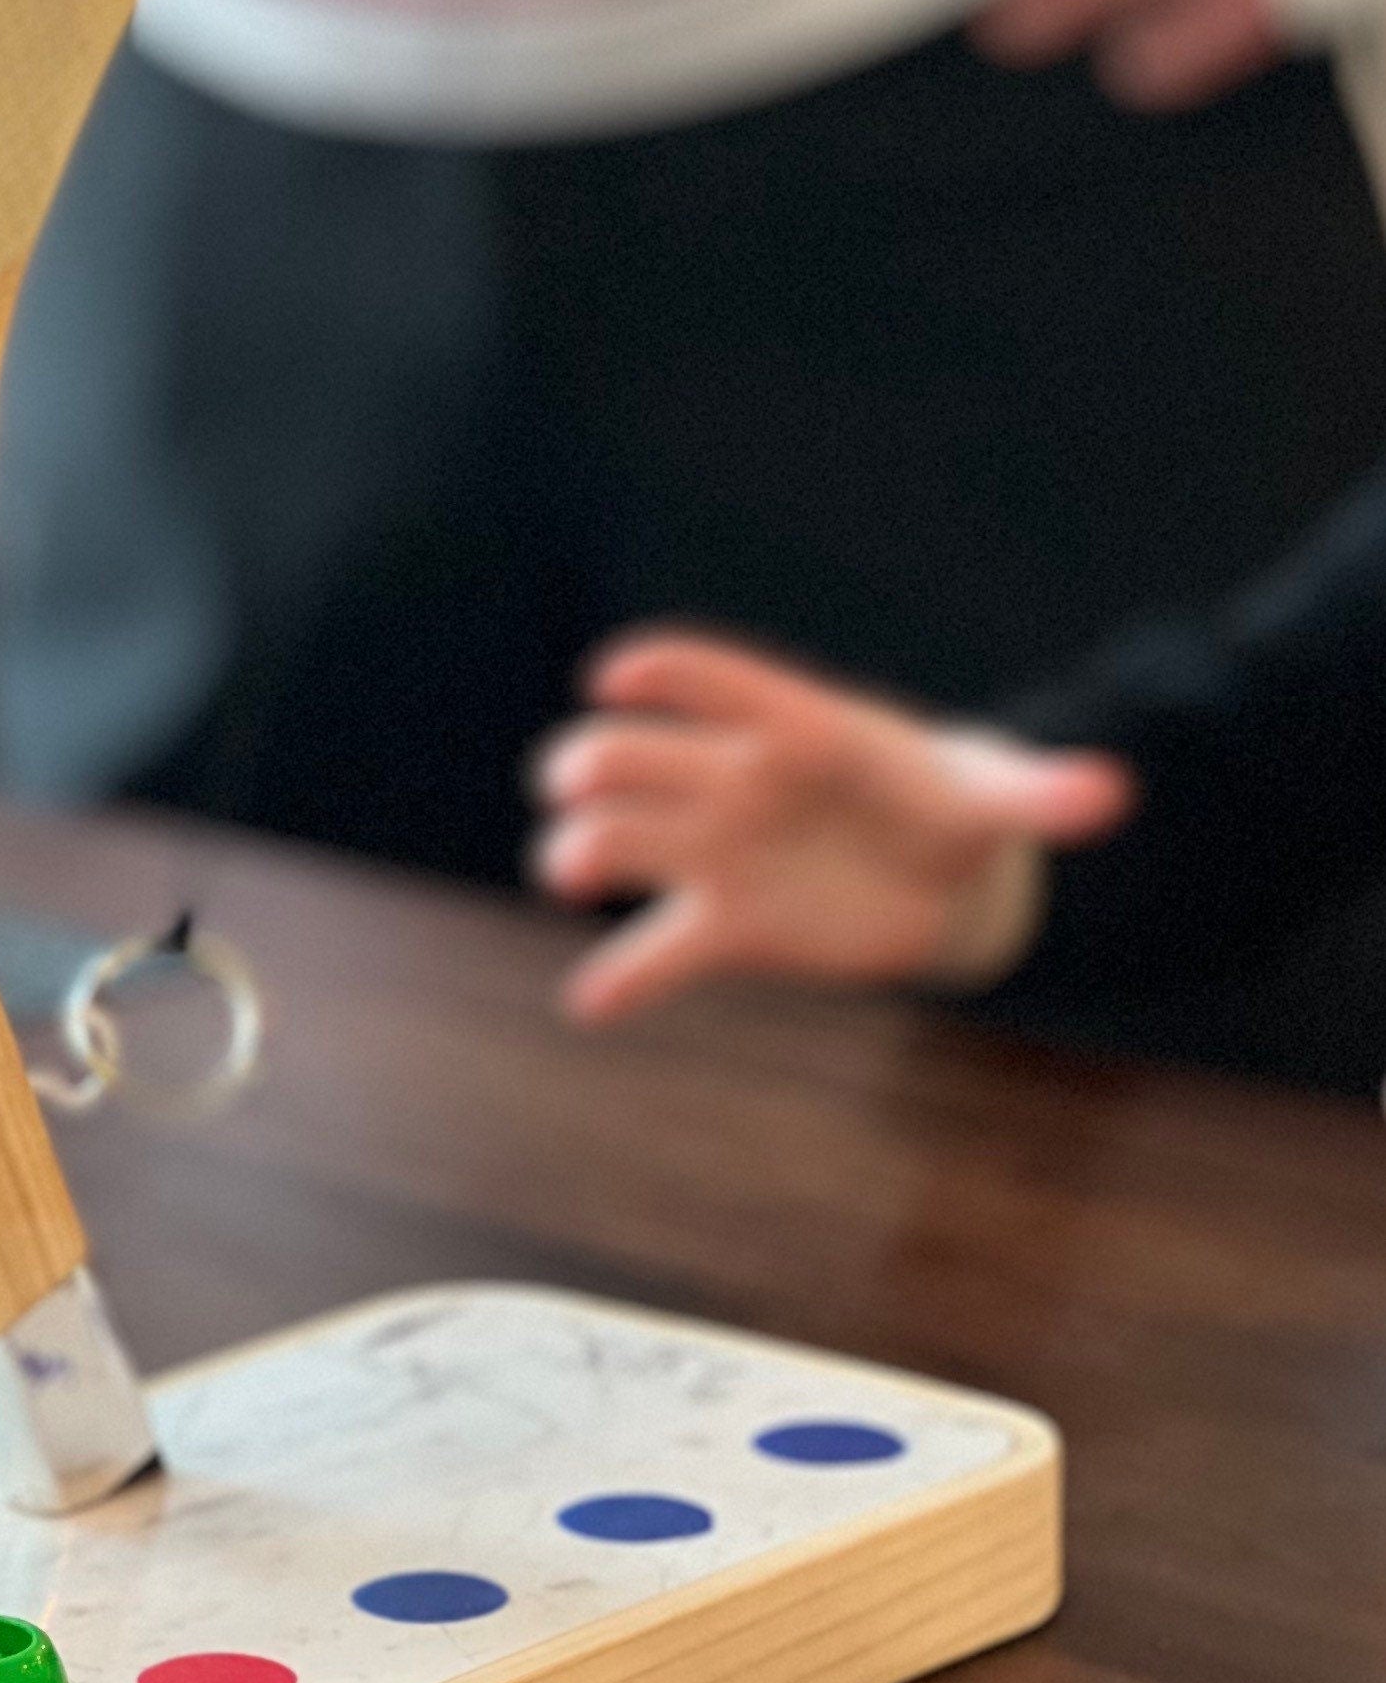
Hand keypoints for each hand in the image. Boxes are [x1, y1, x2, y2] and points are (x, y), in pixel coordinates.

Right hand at [535, 630, 1134, 1027]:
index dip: (667, 674)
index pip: (719, 683)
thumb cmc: (947, 807)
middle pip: (638, 756)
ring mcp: (717, 854)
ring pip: (623, 840)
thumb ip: (1041, 796)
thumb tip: (1111, 792)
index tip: (615, 675)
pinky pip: (658, 955)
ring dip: (581, 851)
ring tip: (572, 871)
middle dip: (598, 762)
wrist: (933, 875)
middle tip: (578, 784)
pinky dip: (623, 983)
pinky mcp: (724, 929)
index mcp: (793, 732)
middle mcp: (733, 784)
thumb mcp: (998, 801)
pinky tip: (590, 1007)